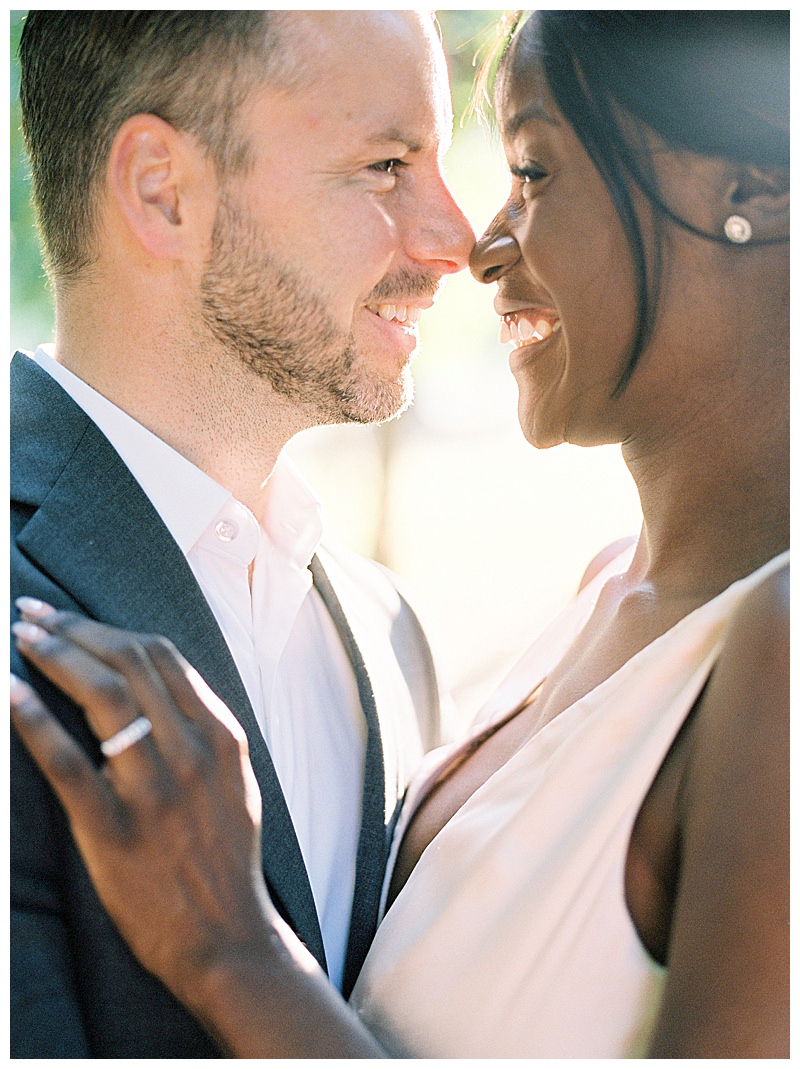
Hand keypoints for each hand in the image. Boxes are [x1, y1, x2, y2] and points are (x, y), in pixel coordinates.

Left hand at [10, 600, 272, 1010]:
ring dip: (55, 656)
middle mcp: (191, 753)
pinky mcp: (114, 830)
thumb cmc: (225, 857)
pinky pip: (66, 761)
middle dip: (74, 629)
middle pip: (128, 663)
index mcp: (221, 736)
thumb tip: (152, 682)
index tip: (69, 618)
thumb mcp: (234, 781)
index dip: (107, 628)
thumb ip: (201, 729)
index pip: (162, 657)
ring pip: (101, 697)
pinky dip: (33, 719)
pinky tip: (10, 693)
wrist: (227, 936)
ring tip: (22, 638)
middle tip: (33, 615)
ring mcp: (153, 790)